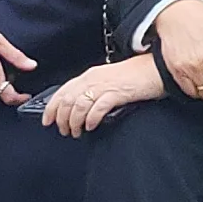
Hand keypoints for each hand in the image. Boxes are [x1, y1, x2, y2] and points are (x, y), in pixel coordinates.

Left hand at [42, 55, 162, 136]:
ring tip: (76, 132)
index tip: (47, 120)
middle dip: (61, 119)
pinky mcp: (117, 93)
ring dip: (74, 122)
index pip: (63, 91)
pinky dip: (91, 119)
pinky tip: (90, 126)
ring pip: (78, 105)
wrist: (155, 69)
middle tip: (63, 131)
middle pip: (67, 100)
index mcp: (89, 75)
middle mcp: (93, 79)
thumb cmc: (134, 76)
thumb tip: (79, 109)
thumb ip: (93, 91)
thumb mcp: (107, 81)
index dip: (51, 107)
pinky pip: (97, 108)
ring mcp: (105, 85)